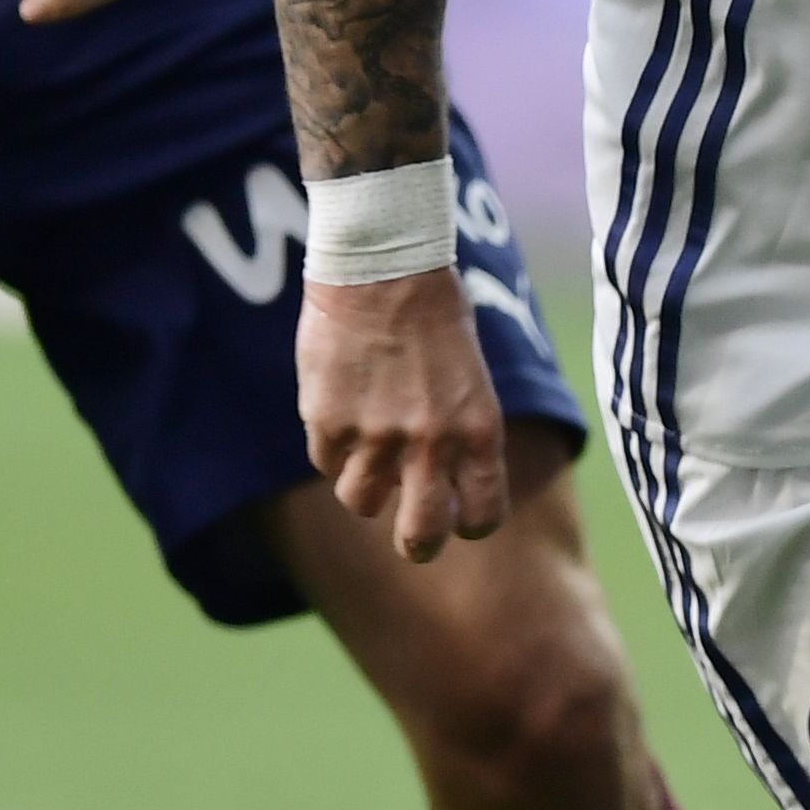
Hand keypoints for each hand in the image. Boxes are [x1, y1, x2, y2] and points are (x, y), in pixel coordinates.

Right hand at [299, 268, 510, 560]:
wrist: (381, 265)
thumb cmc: (434, 310)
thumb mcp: (469, 374)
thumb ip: (457, 429)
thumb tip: (436, 474)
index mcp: (478, 430)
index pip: (483, 514)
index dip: (470, 525)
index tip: (460, 519)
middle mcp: (430, 442)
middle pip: (421, 534)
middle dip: (418, 544)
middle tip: (413, 540)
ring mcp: (375, 436)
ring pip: (362, 502)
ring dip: (366, 487)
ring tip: (368, 453)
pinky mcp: (327, 422)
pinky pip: (327, 463)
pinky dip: (333, 451)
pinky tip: (341, 415)